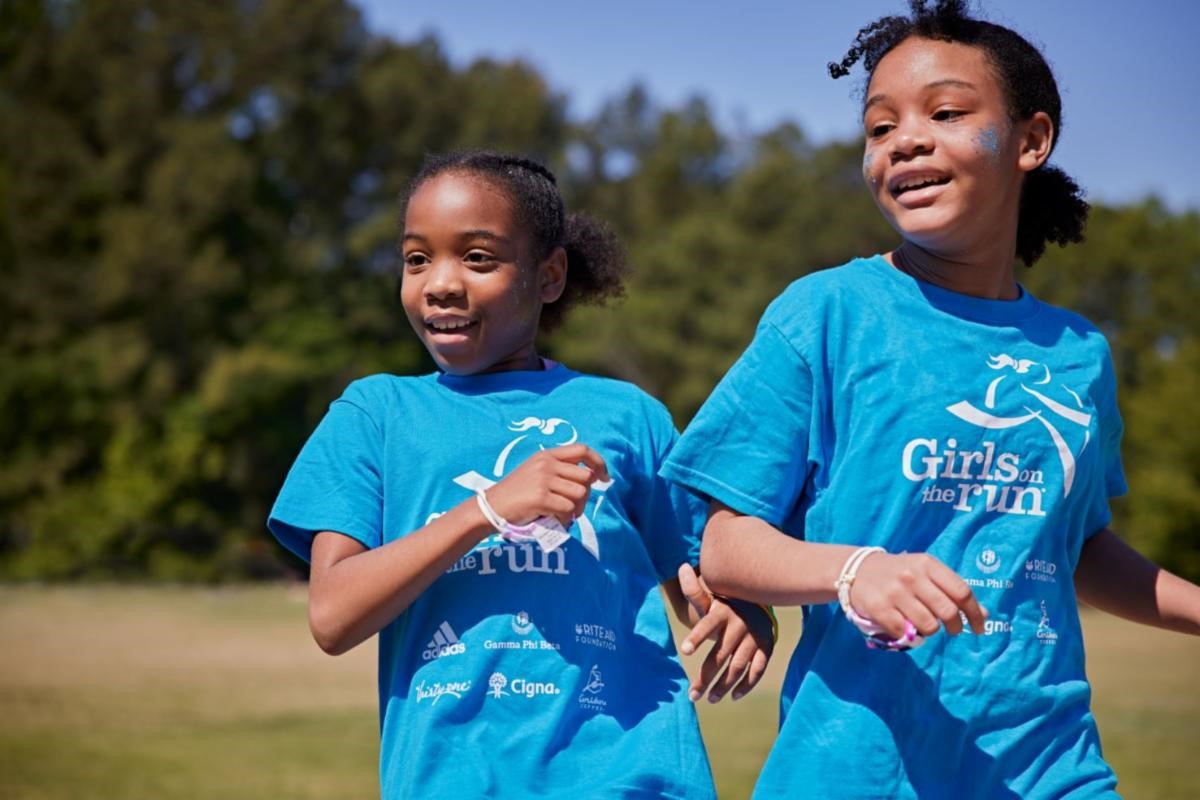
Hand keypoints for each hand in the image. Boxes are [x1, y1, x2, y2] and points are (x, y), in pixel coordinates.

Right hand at [484, 444, 607, 526]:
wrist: (492, 506)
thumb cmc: (517, 493)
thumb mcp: (536, 472)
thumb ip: (560, 470)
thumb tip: (592, 476)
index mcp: (547, 455)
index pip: (582, 450)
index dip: (598, 462)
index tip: (604, 477)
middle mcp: (546, 464)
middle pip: (585, 477)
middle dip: (585, 496)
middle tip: (575, 508)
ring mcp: (543, 479)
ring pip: (580, 494)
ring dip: (576, 509)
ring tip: (564, 515)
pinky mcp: (540, 497)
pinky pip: (568, 508)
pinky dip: (566, 518)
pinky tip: (556, 520)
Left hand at [677, 564, 772, 702]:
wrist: (760, 599)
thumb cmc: (726, 601)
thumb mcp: (710, 594)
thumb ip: (694, 590)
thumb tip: (681, 567)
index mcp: (722, 612)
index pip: (707, 624)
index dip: (697, 636)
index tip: (684, 650)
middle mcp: (739, 626)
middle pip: (720, 655)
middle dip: (705, 677)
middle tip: (692, 695)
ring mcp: (754, 639)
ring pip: (738, 667)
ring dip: (724, 686)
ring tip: (709, 699)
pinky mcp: (766, 648)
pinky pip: (758, 670)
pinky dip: (747, 685)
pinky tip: (733, 696)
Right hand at [850, 552, 986, 639]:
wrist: (856, 569)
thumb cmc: (899, 572)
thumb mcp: (926, 572)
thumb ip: (952, 589)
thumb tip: (984, 614)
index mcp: (927, 564)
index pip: (961, 592)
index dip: (975, 613)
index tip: (979, 628)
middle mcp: (912, 576)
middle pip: (948, 611)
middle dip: (955, 626)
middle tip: (953, 630)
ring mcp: (894, 592)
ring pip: (928, 625)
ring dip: (931, 631)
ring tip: (925, 625)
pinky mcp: (879, 608)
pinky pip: (904, 632)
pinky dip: (909, 635)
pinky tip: (906, 627)